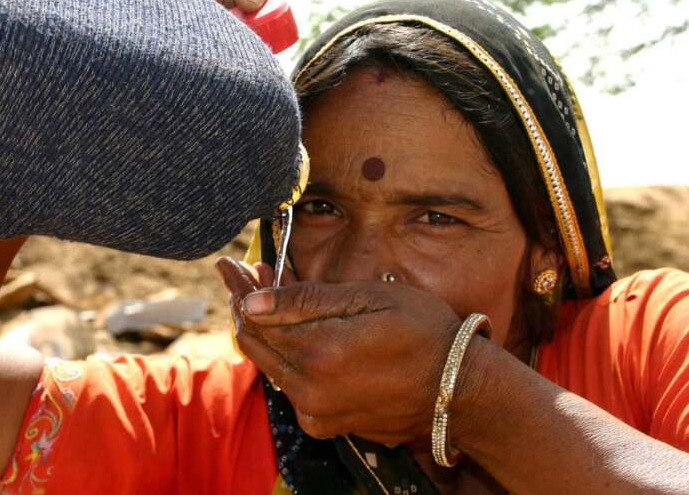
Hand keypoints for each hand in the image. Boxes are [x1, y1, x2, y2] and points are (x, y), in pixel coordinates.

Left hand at [215, 257, 462, 447]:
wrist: (458, 389)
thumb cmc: (423, 331)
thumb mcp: (369, 298)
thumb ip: (307, 300)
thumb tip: (252, 300)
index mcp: (318, 353)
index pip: (256, 318)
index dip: (240, 288)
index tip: (229, 266)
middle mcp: (308, 389)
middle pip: (255, 344)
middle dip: (244, 305)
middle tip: (241, 273)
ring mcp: (314, 412)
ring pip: (271, 364)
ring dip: (265, 328)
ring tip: (267, 290)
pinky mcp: (324, 424)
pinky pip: (291, 384)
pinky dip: (286, 355)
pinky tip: (294, 329)